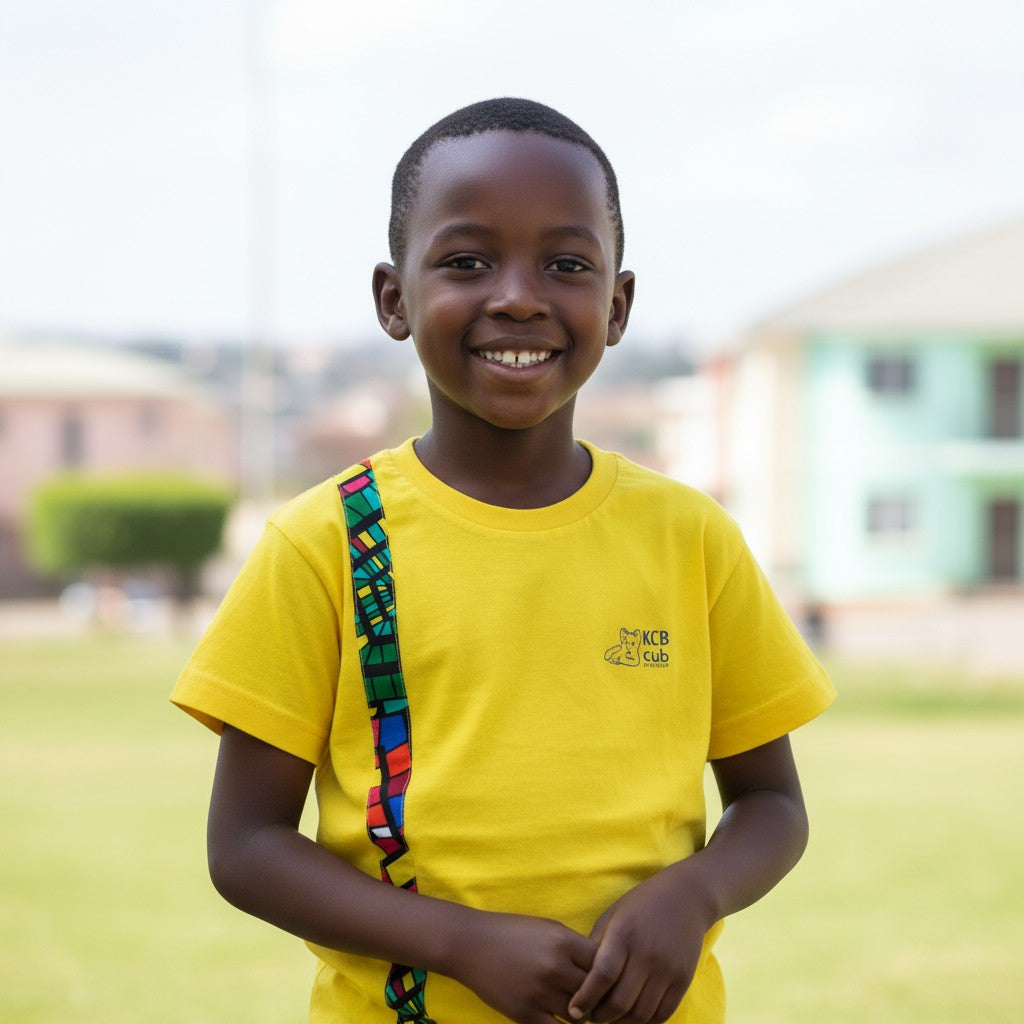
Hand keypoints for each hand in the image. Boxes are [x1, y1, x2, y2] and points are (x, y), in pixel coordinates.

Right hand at [448, 911, 596, 1023]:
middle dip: (595, 996)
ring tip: (575, 1007)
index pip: (603, 964)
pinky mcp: (524, 1014)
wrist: (470, 944)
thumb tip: (601, 969)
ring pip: (578, 1015)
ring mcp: (539, 993)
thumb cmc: (512, 932)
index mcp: (563, 941)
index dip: (607, 973)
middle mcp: (554, 967)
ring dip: (580, 1014)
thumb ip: (574, 947)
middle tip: (593, 997)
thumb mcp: (547, 928)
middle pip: (594, 992)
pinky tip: (556, 1017)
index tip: (603, 976)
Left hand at [567, 866, 713, 1023]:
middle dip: (601, 1016)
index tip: (574, 1011)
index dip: (586, 998)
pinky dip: (645, 1022)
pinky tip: (633, 1018)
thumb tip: (578, 980)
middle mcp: (647, 953)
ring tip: (610, 1018)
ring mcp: (668, 968)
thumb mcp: (613, 916)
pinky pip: (662, 1014)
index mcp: (624, 933)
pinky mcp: (683, 980)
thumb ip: (597, 946)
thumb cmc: (641, 905)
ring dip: (622, 1023)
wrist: (686, 897)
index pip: (602, 975)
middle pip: (621, 1001)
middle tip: (591, 1016)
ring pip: (641, 1013)